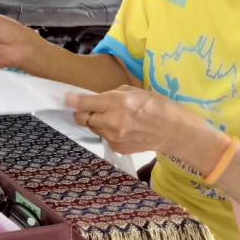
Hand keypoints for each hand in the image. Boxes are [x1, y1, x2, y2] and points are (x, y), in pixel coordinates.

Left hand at [67, 86, 187, 155]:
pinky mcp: (118, 147)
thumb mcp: (135, 91)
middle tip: (87, 108)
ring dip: (96, 122)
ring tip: (113, 118)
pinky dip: (107, 132)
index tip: (67, 98)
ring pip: (93, 128)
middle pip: (83, 118)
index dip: (73, 100)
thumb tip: (97, 98)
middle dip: (82, 112)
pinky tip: (122, 128)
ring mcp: (114, 137)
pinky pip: (104, 137)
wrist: (173, 131)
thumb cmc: (157, 106)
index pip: (85, 103)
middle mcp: (113, 121)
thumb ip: (112, 95)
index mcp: (117, 102)